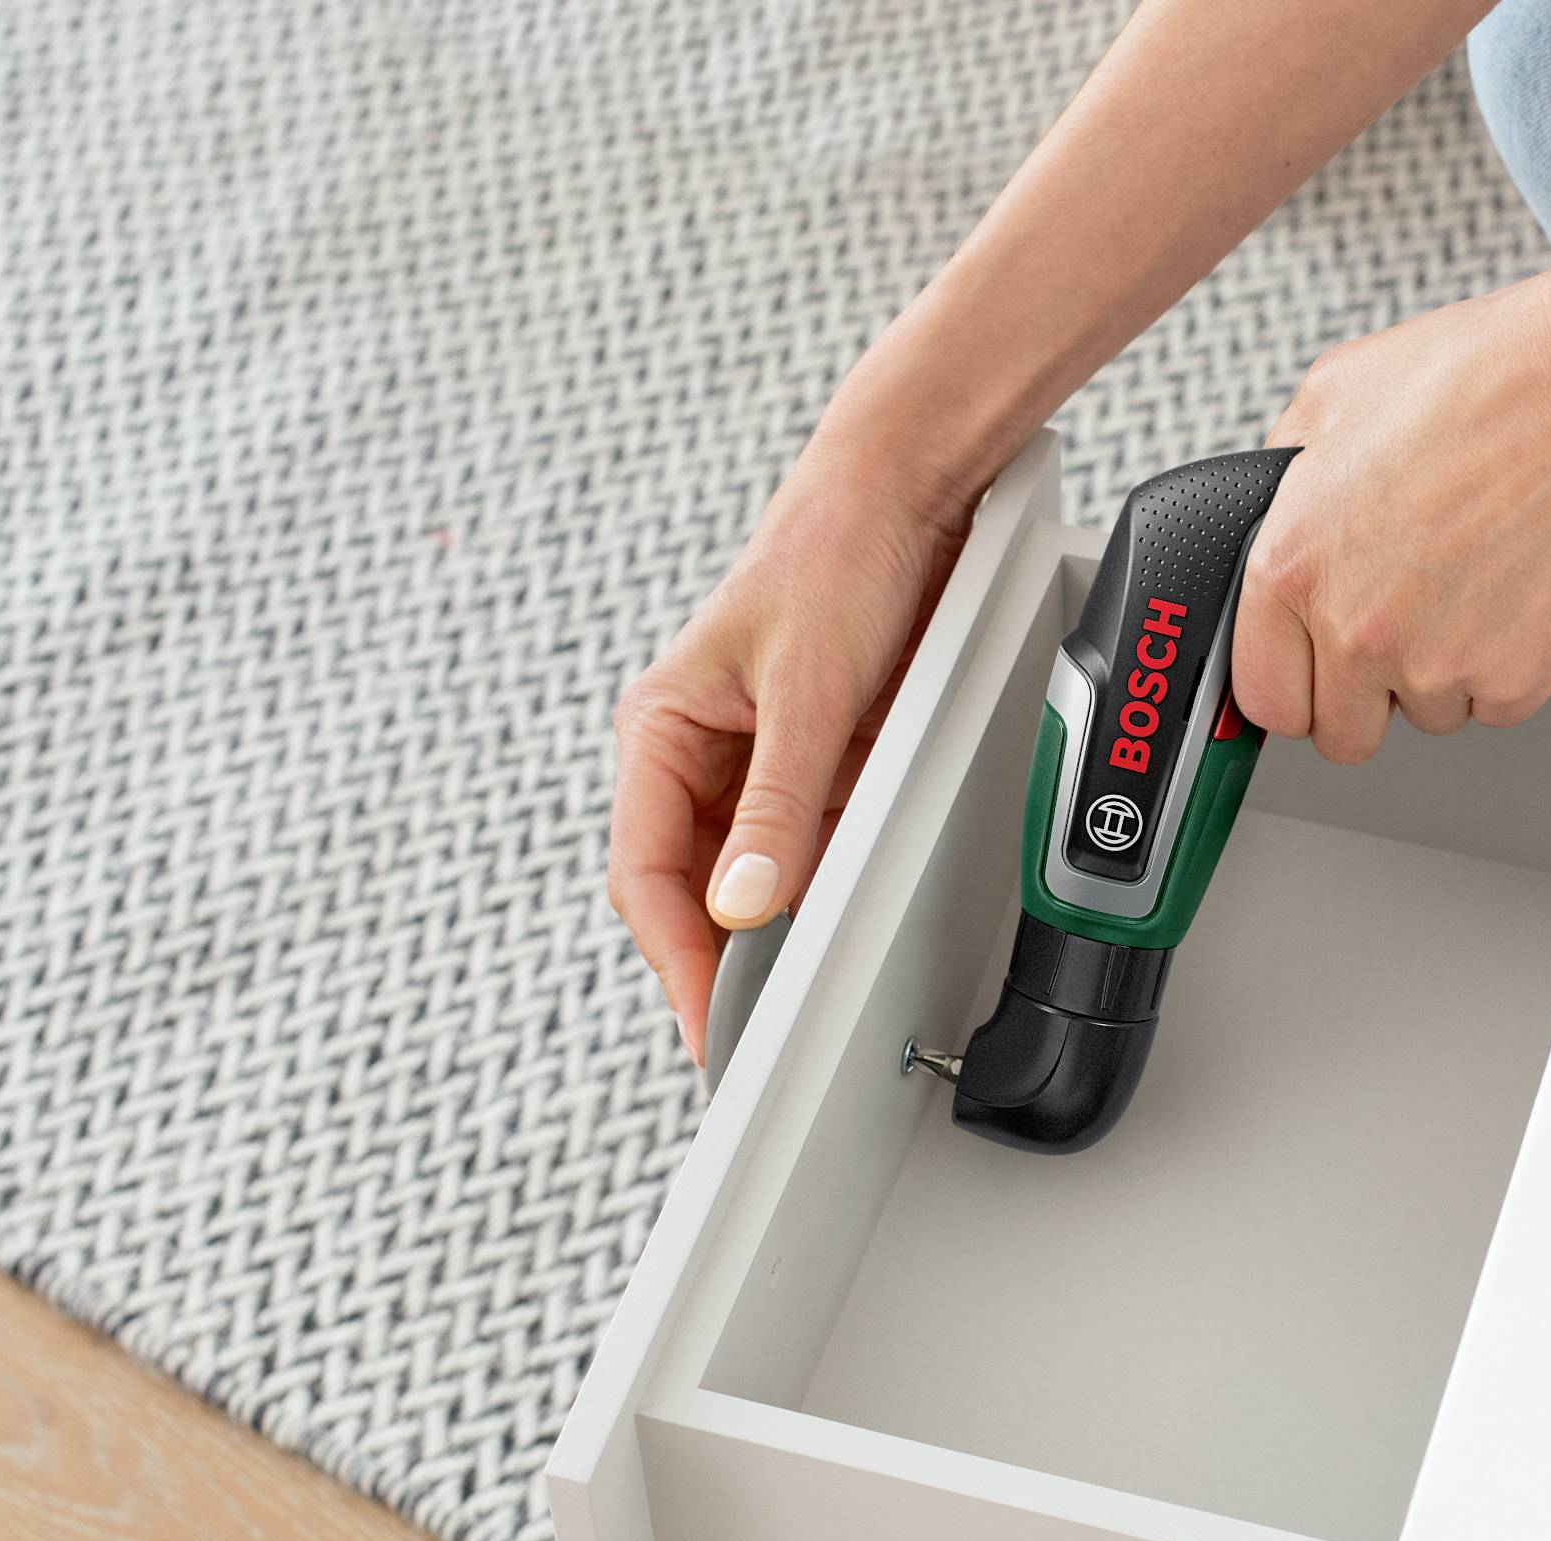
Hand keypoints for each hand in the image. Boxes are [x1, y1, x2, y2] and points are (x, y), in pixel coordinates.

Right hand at [609, 443, 967, 1063]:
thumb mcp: (808, 693)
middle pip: (691, 890)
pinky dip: (823, 886)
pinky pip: (809, 846)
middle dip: (720, 960)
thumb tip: (745, 905)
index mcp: (662, 731)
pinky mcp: (818, 762)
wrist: (903, 494)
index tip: (709, 1023)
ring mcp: (760, 763)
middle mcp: (698, 754)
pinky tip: (841, 921)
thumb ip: (776, 806)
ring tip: (795, 995)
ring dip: (773, 927)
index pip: (646, 876)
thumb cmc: (833, 559)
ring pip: (751, 877)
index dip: (677, 959)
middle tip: (754, 1035)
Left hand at [1233, 240, 1550, 759]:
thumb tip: (1280, 508)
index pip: (1261, 695)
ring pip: (1427, 716)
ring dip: (1444, 671)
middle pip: (1341, 734)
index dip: (1292, 685)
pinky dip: (1508, 667)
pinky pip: (1496, 708)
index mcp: (1290, 566)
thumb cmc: (1479, 382)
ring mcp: (1435, 665)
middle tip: (1401, 634)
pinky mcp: (1513, 680)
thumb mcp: (1335, 395)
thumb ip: (1288, 476)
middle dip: (1366, 697)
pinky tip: (1515, 593)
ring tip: (1473, 582)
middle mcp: (1354, 629)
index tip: (1312, 678)